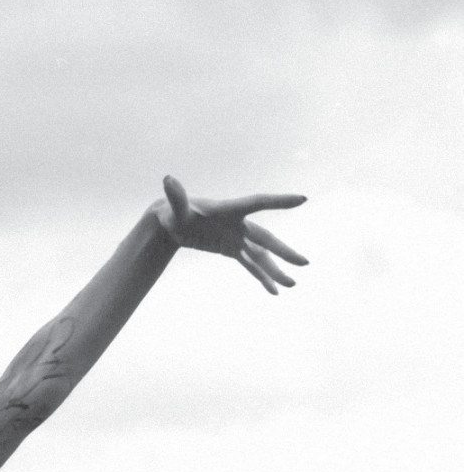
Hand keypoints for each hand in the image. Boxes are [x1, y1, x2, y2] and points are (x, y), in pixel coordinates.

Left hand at [157, 176, 307, 294]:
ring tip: (291, 285)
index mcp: (231, 209)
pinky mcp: (231, 249)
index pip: (259, 202)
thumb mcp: (175, 207)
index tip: (303, 199)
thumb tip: (167, 180)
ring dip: (275, 270)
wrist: (174, 222)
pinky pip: (250, 265)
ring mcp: (237, 238)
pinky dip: (261, 277)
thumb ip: (176, 196)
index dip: (279, 202)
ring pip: (261, 256)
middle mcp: (239, 224)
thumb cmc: (175, 211)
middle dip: (284, 252)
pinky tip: (273, 290)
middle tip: (304, 263)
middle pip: (266, 239)